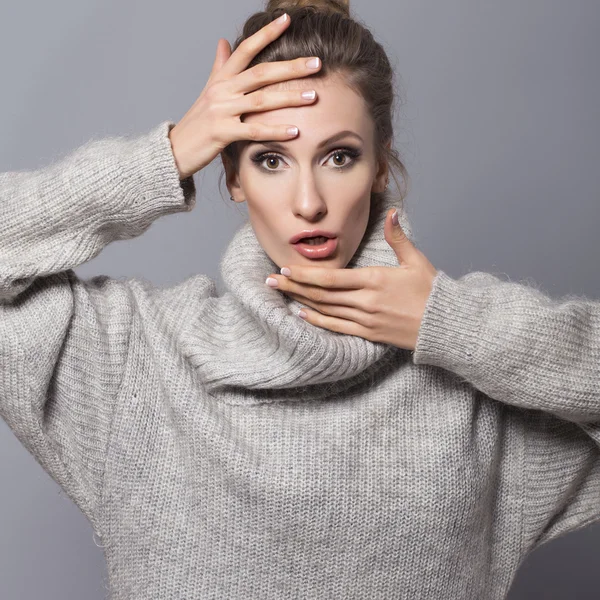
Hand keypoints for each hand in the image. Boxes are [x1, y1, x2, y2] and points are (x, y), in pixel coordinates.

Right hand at [168, 12, 321, 179]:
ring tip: (313, 96)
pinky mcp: (222, 133)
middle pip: (261, 73)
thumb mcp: (208, 91)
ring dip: (290, 98)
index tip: (287, 20)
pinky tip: (295, 131)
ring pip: (261, 100)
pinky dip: (276, 131)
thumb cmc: (197, 122)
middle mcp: (222, 91)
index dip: (266, 34)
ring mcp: (222, 111)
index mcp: (221, 79)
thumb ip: (220, 67)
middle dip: (291, 67)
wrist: (176, 149)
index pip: (245, 50)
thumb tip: (224, 42)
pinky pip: (254, 131)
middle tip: (317, 63)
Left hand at [265, 208, 438, 350]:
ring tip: (280, 293)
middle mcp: (365, 301)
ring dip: (299, 301)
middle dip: (293, 286)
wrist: (444, 325)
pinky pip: (336, 327)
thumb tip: (391, 212)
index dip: (304, 274)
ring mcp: (365, 320)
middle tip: (270, 280)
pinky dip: (316, 321)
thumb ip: (397, 237)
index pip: (330, 278)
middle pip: (321, 294)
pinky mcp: (368, 334)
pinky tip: (301, 314)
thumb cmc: (431, 292)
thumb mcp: (416, 261)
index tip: (284, 268)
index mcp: (374, 280)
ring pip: (325, 310)